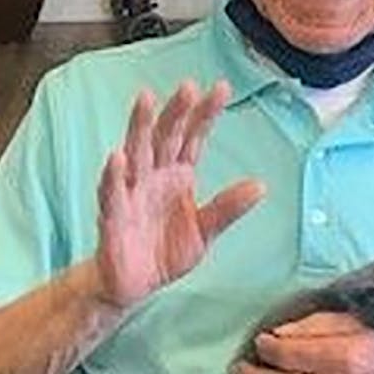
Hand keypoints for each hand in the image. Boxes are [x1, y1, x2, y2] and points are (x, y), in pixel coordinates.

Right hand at [93, 80, 264, 308]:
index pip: (193, 138)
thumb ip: (227, 209)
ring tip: (146, 98)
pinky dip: (113, 176)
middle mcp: (153, 177)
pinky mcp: (112, 217)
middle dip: (175, 112)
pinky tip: (117, 157)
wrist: (133, 287)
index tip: (222, 88)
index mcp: (177, 176)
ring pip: (135, 153)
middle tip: (188, 86)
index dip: (205, 114)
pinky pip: (112, 194)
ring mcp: (130, 194)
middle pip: (164, 137)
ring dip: (139, 126)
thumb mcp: (204, 231)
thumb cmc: (165, 252)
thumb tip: (261, 186)